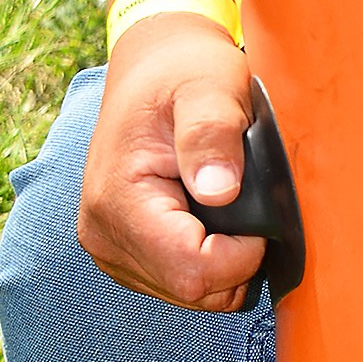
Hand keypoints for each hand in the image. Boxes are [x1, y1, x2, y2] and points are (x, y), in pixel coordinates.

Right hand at [76, 16, 264, 307]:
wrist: (154, 67)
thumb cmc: (184, 71)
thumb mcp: (208, 86)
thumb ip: (212, 134)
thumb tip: (220, 190)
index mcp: (118, 200)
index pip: (191, 271)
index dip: (241, 255)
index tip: (259, 211)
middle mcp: (103, 235)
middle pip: (192, 291)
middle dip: (235, 259)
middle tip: (249, 201)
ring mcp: (111, 248)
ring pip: (190, 294)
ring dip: (224, 262)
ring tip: (230, 205)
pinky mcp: (125, 253)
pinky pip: (181, 283)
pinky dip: (210, 261)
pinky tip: (215, 219)